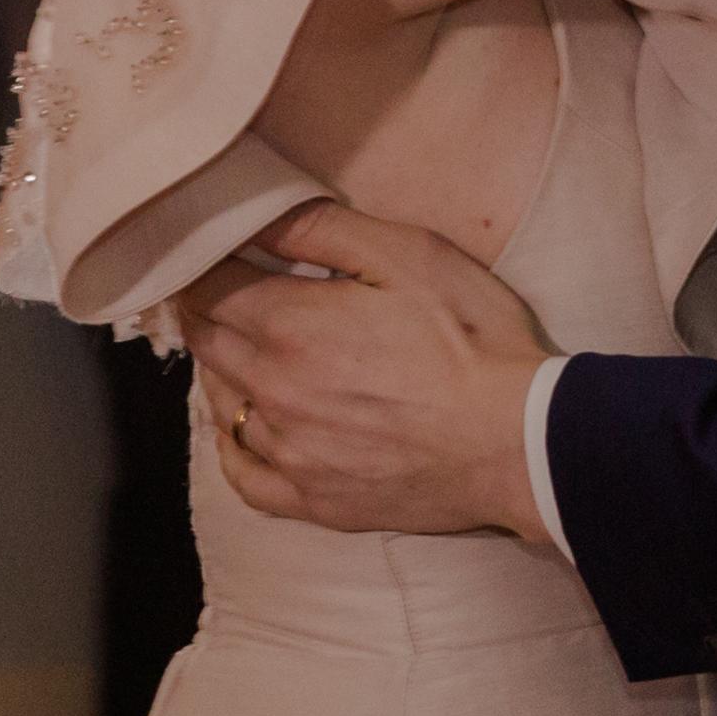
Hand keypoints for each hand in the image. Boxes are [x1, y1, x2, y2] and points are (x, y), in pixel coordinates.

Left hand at [178, 202, 550, 542]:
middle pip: (205, 341)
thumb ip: (322, 229)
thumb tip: (255, 216)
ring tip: (231, 344)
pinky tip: (244, 425)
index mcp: (290, 324)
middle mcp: (273, 390)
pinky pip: (243, 475)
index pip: (209, 286)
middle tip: (207, 286)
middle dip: (200, 306)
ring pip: (220, 403)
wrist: (518, 441)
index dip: (198, 261)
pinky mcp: (312, 499)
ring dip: (218, 367)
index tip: (199, 247)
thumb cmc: (472, 338)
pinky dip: (232, 443)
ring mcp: (289, 452)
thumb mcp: (407, 255)